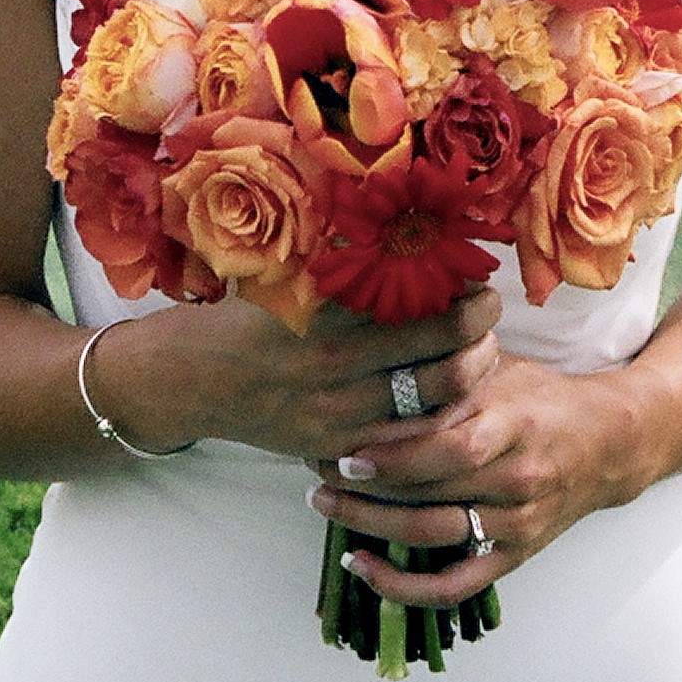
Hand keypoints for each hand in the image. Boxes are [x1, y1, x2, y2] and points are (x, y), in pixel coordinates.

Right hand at [131, 279, 503, 461]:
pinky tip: (449, 404)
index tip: (483, 284)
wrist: (190, 380)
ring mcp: (336, 420)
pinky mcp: (332, 452)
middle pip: (440, 365)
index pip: (421, 313)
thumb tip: (404, 229)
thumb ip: (342, 262)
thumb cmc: (242, 317)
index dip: (465, 301)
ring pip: (431, 412)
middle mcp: (336, 375)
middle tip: (491, 317)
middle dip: (480, 340)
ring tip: (480, 357)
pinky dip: (434, 426)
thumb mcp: (286, 279)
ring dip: (468, 384)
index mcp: (328, 323)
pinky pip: (403, 448)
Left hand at [310, 354, 643, 605]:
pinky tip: (360, 567)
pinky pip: (454, 585)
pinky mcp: (514, 556)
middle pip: (431, 494)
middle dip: (366, 487)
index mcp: (513, 425)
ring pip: (434, 536)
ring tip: (324, 503)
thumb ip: (449, 358)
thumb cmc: (542, 396)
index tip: (345, 449)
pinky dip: (403, 586)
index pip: (447, 448)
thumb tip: (386, 327)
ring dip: (371, 526)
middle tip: (316, 471)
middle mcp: (516, 478)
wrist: (608, 443)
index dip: (393, 456)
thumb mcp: (501, 366)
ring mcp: (515, 523)